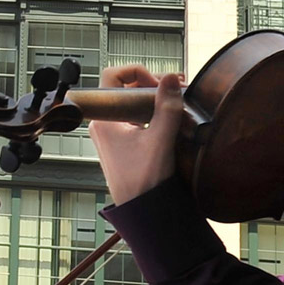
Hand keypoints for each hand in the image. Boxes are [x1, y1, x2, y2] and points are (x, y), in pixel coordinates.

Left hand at [89, 65, 184, 205]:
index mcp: (105, 119)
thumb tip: (171, 78)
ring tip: (179, 102)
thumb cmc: (143, 182)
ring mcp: (113, 134)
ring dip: (156, 99)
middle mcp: (105, 123)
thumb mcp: (160, 141)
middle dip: (153, 84)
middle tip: (177, 89)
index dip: (137, 72)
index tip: (158, 85)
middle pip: (126, 88)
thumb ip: (167, 108)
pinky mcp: (124, 144)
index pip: (113, 76)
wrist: (142, 212)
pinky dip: (154, 113)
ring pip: (133, 103)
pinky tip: (173, 118)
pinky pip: (137, 118)